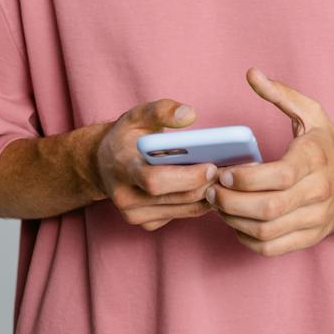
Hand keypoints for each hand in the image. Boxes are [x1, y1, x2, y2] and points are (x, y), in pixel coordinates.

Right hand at [94, 97, 220, 231]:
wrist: (104, 163)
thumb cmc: (127, 136)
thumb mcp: (138, 115)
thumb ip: (163, 110)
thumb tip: (190, 114)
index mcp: (123, 167)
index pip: (155, 180)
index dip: (187, 177)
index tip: (212, 165)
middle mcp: (125, 196)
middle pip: (176, 198)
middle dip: (205, 185)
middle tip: (228, 170)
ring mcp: (134, 214)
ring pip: (183, 210)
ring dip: (208, 195)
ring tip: (225, 177)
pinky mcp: (145, 223)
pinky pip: (181, 216)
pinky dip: (199, 203)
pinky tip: (208, 187)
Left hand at [205, 67, 333, 256]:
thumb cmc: (331, 146)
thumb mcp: (312, 113)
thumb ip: (280, 94)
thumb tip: (252, 74)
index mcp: (314, 159)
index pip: (278, 176)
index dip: (244, 179)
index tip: (223, 173)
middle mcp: (317, 192)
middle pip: (267, 209)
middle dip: (230, 203)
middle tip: (210, 191)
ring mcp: (315, 218)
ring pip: (266, 232)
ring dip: (233, 222)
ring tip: (218, 206)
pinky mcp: (310, 237)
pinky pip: (271, 248)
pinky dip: (247, 240)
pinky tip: (236, 223)